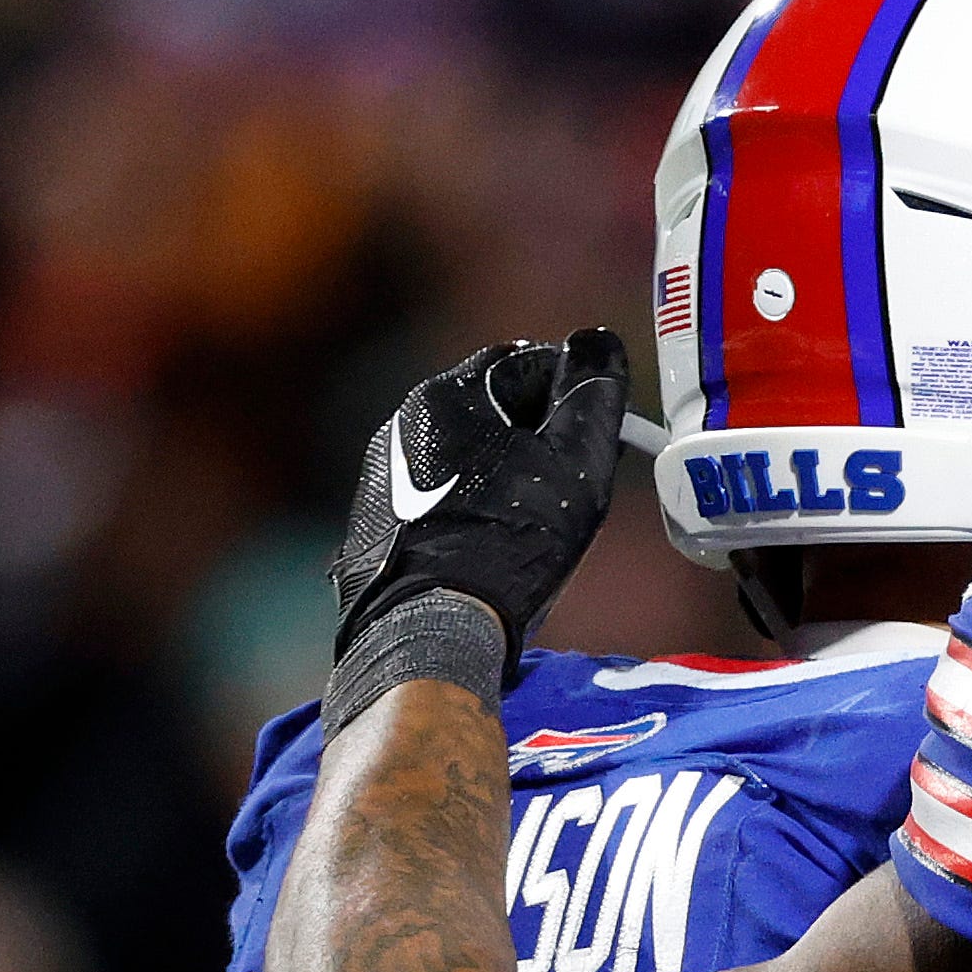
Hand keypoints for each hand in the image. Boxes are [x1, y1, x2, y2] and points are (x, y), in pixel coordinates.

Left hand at [326, 327, 631, 687]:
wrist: (429, 627)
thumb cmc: (508, 541)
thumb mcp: (574, 460)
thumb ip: (594, 392)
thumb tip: (599, 344)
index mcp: (447, 394)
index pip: (526, 362)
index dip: (572, 394)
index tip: (597, 434)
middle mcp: (404, 423)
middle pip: (491, 410)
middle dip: (536, 437)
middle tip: (569, 485)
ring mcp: (383, 474)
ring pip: (464, 456)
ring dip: (501, 476)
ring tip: (529, 527)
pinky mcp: (373, 521)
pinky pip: (437, 497)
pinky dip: (468, 510)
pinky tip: (489, 549)